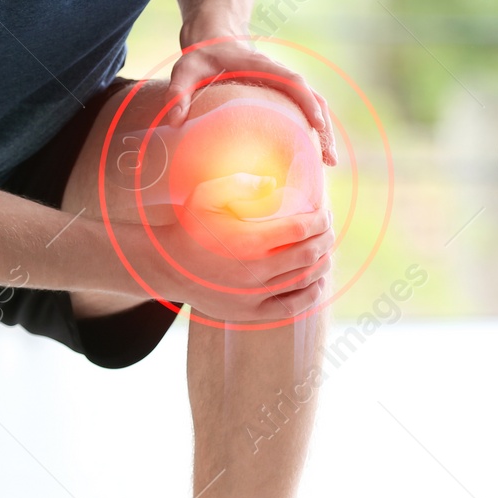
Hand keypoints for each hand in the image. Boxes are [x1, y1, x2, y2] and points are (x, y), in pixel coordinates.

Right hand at [115, 196, 334, 323]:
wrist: (168, 267)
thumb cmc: (191, 227)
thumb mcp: (206, 196)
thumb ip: (238, 184)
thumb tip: (273, 183)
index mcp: (247, 241)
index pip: (300, 229)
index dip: (320, 220)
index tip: (324, 213)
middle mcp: (254, 272)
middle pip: (308, 255)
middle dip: (326, 240)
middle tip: (329, 230)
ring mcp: (253, 296)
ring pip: (304, 281)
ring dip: (322, 264)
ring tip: (325, 252)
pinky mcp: (250, 314)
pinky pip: (291, 308)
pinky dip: (310, 295)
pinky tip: (316, 282)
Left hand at [167, 38, 337, 166]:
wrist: (213, 38)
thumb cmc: (200, 55)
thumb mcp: (185, 69)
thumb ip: (178, 92)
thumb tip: (173, 120)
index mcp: (262, 65)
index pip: (292, 81)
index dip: (306, 101)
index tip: (317, 124)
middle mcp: (278, 74)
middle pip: (313, 98)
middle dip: (325, 127)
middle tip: (329, 158)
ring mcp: (282, 85)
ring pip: (314, 105)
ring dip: (325, 132)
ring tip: (329, 162)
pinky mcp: (281, 94)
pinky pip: (304, 110)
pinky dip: (314, 130)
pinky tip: (314, 155)